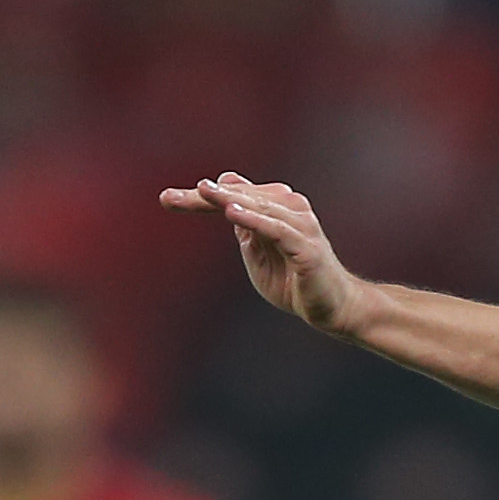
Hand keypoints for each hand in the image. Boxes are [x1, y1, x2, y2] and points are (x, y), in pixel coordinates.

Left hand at [161, 174, 367, 334]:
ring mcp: (299, 225)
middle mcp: (288, 208)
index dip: (198, 199)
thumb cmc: (293, 281)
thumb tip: (225, 194)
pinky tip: (232, 213)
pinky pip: (277, 229)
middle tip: (168, 197)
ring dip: (228, 199)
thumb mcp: (257, 253)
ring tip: (202, 191)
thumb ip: (242, 226)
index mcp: (273, 209)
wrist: (332, 308)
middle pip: (239, 197)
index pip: (231, 198)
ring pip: (258, 207)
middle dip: (204, 197)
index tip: (165, 199)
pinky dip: (255, 219)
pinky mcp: (306, 246)